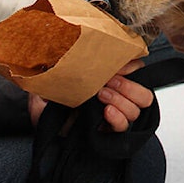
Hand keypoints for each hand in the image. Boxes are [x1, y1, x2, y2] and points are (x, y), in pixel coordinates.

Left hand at [26, 59, 153, 131]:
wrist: (40, 133)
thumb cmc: (49, 108)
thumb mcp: (56, 80)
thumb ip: (66, 66)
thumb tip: (74, 49)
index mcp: (109, 81)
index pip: (137, 70)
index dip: (132, 66)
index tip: (119, 64)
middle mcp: (116, 98)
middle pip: (143, 93)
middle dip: (129, 85)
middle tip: (110, 81)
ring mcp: (115, 117)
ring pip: (136, 109)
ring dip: (120, 100)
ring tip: (101, 95)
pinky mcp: (108, 133)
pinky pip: (124, 127)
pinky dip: (118, 118)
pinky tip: (106, 112)